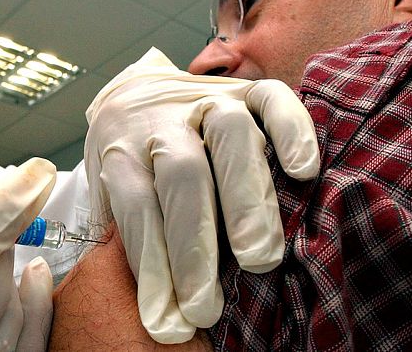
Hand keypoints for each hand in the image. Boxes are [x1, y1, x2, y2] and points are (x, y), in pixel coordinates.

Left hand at [84, 48, 318, 343]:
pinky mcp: (246, 89)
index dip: (151, 266)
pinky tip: (303, 172)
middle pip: (180, 173)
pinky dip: (291, 130)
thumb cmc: (130, 163)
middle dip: (194, 244)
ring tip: (257, 258)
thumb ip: (125, 232)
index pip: (135, 206)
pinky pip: (272, 99)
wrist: (136, 95)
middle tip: (207, 305)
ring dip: (246, 197)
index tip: (168, 323)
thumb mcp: (109, 194)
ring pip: (229, 134)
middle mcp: (162, 119)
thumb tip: (151, 303)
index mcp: (121, 147)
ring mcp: (206, 99)